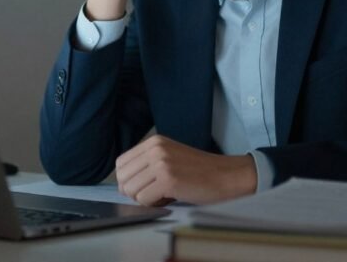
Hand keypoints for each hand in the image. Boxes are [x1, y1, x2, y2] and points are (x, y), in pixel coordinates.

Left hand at [115, 135, 257, 205]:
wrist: (226, 176)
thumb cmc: (198, 172)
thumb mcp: (169, 157)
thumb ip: (146, 165)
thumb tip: (122, 185)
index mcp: (153, 142)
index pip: (120, 163)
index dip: (127, 180)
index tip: (142, 187)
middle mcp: (155, 149)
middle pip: (122, 177)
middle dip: (133, 192)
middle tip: (153, 194)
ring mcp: (161, 163)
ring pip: (131, 190)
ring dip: (144, 199)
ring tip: (163, 195)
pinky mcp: (168, 180)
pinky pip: (144, 199)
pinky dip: (153, 205)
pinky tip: (169, 199)